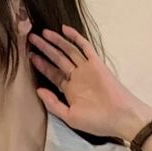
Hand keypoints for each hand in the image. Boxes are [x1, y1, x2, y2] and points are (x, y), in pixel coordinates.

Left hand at [28, 24, 151, 139]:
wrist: (120, 117)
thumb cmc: (97, 121)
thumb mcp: (70, 116)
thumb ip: (53, 104)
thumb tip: (38, 90)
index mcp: (70, 90)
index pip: (53, 74)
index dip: (41, 65)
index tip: (30, 56)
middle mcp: (77, 77)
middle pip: (58, 59)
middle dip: (45, 49)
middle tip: (31, 38)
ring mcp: (86, 69)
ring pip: (68, 51)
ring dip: (56, 41)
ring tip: (42, 33)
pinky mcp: (96, 63)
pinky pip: (84, 47)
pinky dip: (75, 37)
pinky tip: (64, 29)